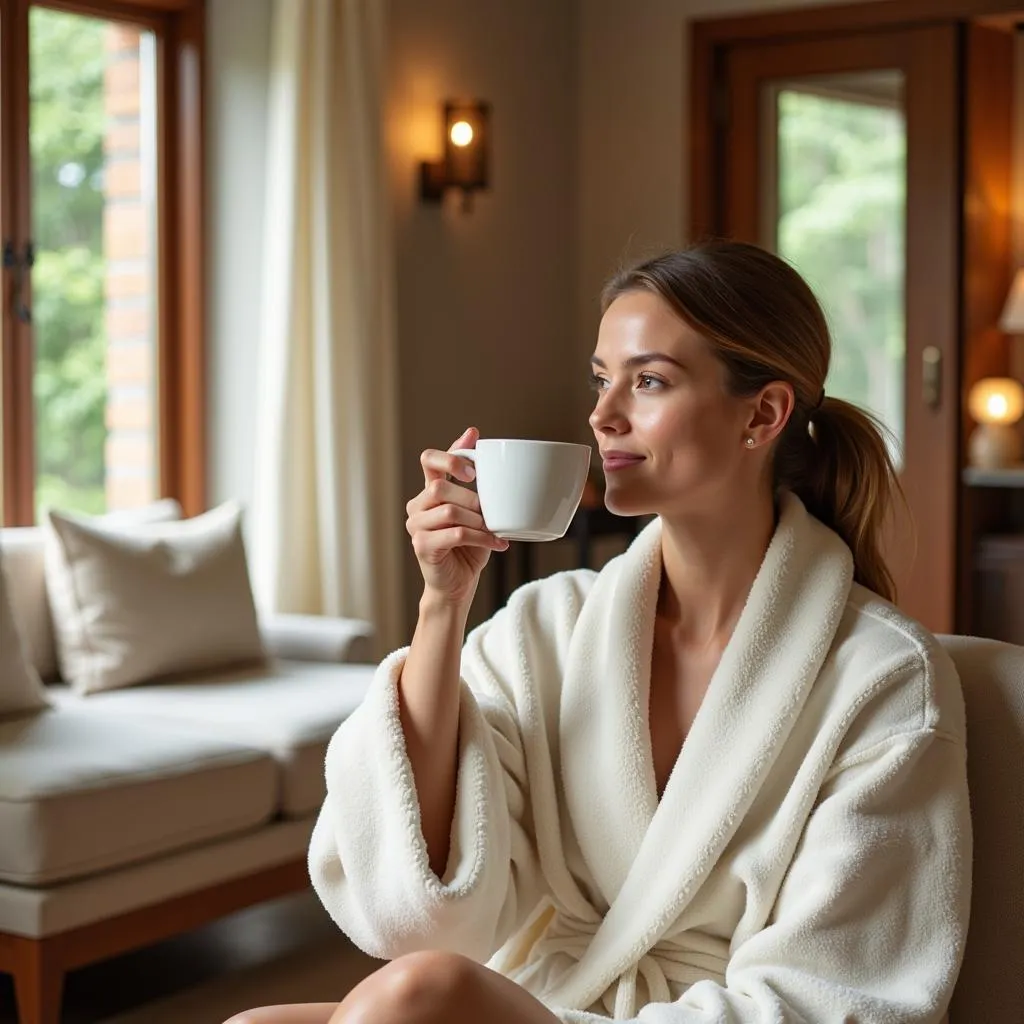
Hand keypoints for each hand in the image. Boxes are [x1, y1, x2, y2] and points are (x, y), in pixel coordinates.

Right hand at [406, 427, 508, 605]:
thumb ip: (477, 486)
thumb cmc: (469, 547)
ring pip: (448, 510)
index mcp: (430, 491)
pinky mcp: (422, 545)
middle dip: (471, 498)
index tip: (474, 468)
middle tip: (490, 513)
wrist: (458, 585)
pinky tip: (497, 544)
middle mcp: (417, 506)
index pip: (430, 460)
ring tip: (494, 530)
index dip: (451, 456)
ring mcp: (415, 526)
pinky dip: (480, 537)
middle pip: (440, 486)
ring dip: (477, 521)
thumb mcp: (477, 512)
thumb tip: (488, 450)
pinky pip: (455, 534)